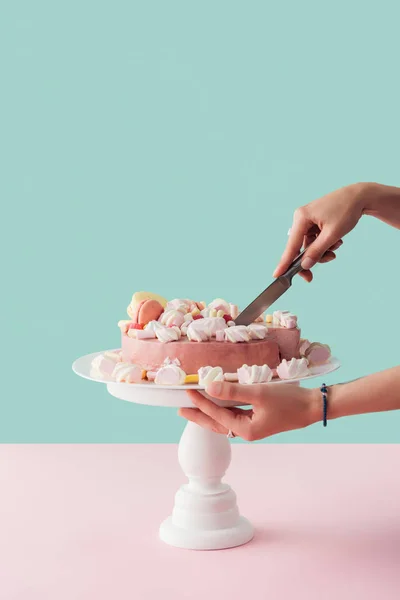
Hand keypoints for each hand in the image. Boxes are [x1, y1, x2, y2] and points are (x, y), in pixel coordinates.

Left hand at [179, 381, 317, 440]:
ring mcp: (253, 426)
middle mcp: (247, 431)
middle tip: (179, 409)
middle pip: (216, 424)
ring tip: (195, 406)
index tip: (187, 391)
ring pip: (224, 420)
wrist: (313, 406)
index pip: (216, 415)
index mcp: (246, 429)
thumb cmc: (289, 401)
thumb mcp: (259, 393)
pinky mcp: (258, 420)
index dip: (201, 402)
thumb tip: (210, 388)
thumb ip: (234, 391)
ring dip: (210, 412)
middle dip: (198, 415)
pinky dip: (223, 409)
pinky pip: (234, 415)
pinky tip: (219, 402)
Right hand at [273, 183, 367, 281]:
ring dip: (322, 251)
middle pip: (299, 247)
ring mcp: (307, 220)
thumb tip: (305, 265)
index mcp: (301, 217)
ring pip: (309, 246)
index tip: (277, 275)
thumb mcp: (332, 234)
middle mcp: (301, 218)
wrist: (360, 196)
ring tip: (336, 247)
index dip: (284, 262)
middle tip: (312, 275)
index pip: (291, 245)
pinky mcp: (314, 222)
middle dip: (312, 258)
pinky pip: (315, 240)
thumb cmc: (346, 210)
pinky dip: (324, 244)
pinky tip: (336, 241)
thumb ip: (317, 251)